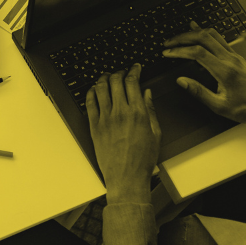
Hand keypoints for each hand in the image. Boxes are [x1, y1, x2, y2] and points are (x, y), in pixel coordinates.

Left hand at [87, 65, 160, 202]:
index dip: (133, 71)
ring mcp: (105, 118)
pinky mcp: (94, 126)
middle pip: (116, 81)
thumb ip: (150, 110)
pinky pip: (89, 103)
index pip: (133, 82)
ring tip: (107, 76)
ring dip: (104, 78)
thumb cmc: (142, 159)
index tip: (135, 67)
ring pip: (101, 88)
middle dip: (119, 72)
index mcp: (138, 113)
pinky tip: (94, 89)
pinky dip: (91, 92)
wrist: (126, 177)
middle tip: (122, 71)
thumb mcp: (155, 133)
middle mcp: (120, 112)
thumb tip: (147, 93)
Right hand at [163, 22, 245, 127]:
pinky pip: (220, 39)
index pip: (197, 53)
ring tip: (179, 36)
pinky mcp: (238, 57)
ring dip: (194, 33)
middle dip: (182, 37)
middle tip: (168, 43)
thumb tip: (181, 81)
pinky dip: (206, 34)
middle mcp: (231, 59)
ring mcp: (235, 56)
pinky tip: (199, 30)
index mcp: (225, 71)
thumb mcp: (219, 106)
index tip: (167, 53)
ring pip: (212, 35)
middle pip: (203, 38)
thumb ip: (199, 92)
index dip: (179, 51)